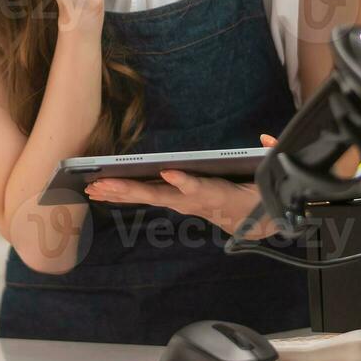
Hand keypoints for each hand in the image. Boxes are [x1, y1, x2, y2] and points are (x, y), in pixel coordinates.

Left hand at [85, 133, 280, 239]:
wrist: (256, 222)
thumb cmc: (258, 195)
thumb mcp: (268, 176)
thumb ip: (268, 156)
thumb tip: (266, 138)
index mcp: (217, 195)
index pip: (200, 188)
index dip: (185, 182)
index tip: (169, 173)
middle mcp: (194, 202)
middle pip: (159, 196)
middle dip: (130, 190)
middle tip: (102, 185)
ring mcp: (184, 204)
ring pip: (148, 198)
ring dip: (119, 194)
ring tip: (92, 188)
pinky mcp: (178, 202)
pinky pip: (148, 197)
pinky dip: (126, 193)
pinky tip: (104, 191)